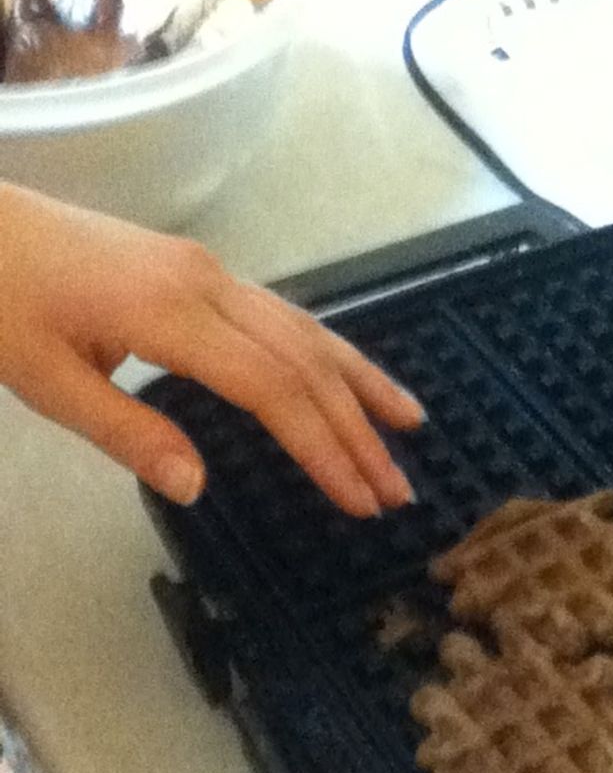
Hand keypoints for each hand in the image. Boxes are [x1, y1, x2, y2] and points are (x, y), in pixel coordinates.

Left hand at [0, 184, 423, 515]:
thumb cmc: (0, 302)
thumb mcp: (44, 380)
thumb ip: (126, 432)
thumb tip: (200, 488)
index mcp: (170, 315)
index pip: (272, 389)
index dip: (322, 448)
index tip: (358, 500)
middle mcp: (209, 285)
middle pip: (306, 361)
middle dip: (358, 430)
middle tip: (398, 491)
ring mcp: (211, 272)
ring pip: (307, 329)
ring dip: (361, 384)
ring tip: (411, 428)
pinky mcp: (204, 272)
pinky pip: (285, 314)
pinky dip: (330, 351)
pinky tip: (349, 375)